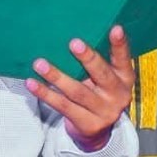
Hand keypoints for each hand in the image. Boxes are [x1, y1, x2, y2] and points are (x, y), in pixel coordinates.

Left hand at [25, 25, 134, 151]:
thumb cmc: (97, 90)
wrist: (97, 129)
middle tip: (74, 43)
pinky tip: (32, 83)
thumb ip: (94, 60)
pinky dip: (46, 93)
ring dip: (56, 77)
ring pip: (78, 91)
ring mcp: (103, 112)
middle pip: (102, 75)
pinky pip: (63, 106)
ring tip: (39, 64)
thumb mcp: (104, 76)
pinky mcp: (88, 124)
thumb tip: (67, 30)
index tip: (116, 28)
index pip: (123, 59)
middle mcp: (117, 95)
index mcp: (124, 78)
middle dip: (88, 58)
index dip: (120, 45)